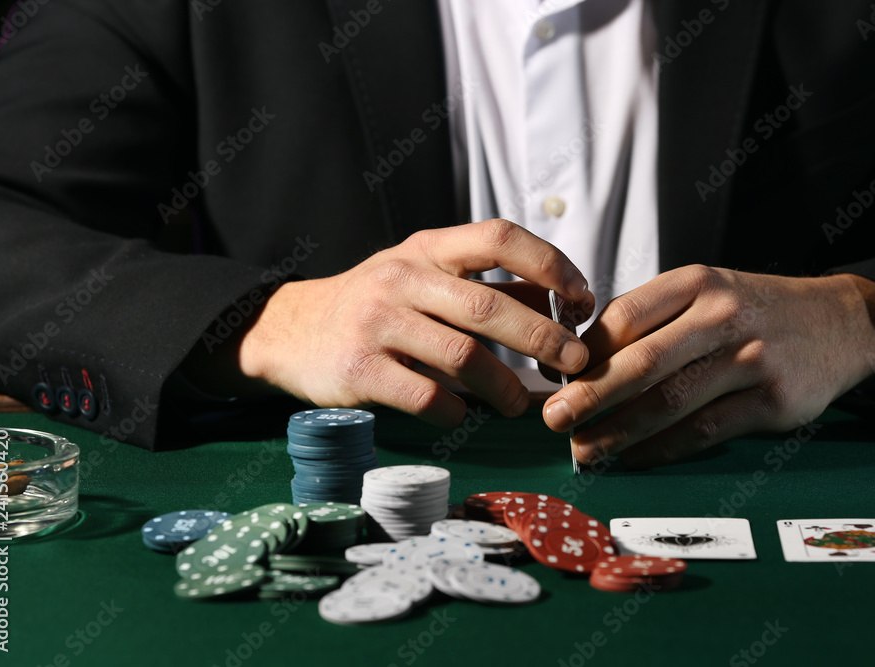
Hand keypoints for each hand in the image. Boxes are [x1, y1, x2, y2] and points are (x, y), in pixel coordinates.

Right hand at [234, 219, 591, 426]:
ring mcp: (377, 323)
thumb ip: (490, 286)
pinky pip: (426, 396)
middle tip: (574, 364)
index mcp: (427, 248)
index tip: (583, 299)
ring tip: (520, 404)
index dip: (551, 264)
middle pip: (489, 306)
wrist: (291, 330)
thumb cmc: (377, 303)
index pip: (499, 237)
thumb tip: (565, 302)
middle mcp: (402, 277)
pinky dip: (456, 412)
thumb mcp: (427, 276)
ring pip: (463, 356)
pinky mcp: (359, 370)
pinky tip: (463, 416)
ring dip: (506, 386)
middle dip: (544, 339)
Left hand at [542, 265, 874, 468]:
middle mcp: (724, 315)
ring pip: (669, 402)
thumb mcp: (706, 291)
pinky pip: (704, 431)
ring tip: (585, 450)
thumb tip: (582, 361)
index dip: (584, 352)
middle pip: (641, 362)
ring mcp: (752, 359)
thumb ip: (652, 320)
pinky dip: (662, 449)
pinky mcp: (773, 401)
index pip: (623, 316)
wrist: (841, 323)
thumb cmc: (754, 310)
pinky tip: (634, 458)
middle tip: (554, 420)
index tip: (556, 379)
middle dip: (589, 396)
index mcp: (697, 282)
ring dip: (618, 432)